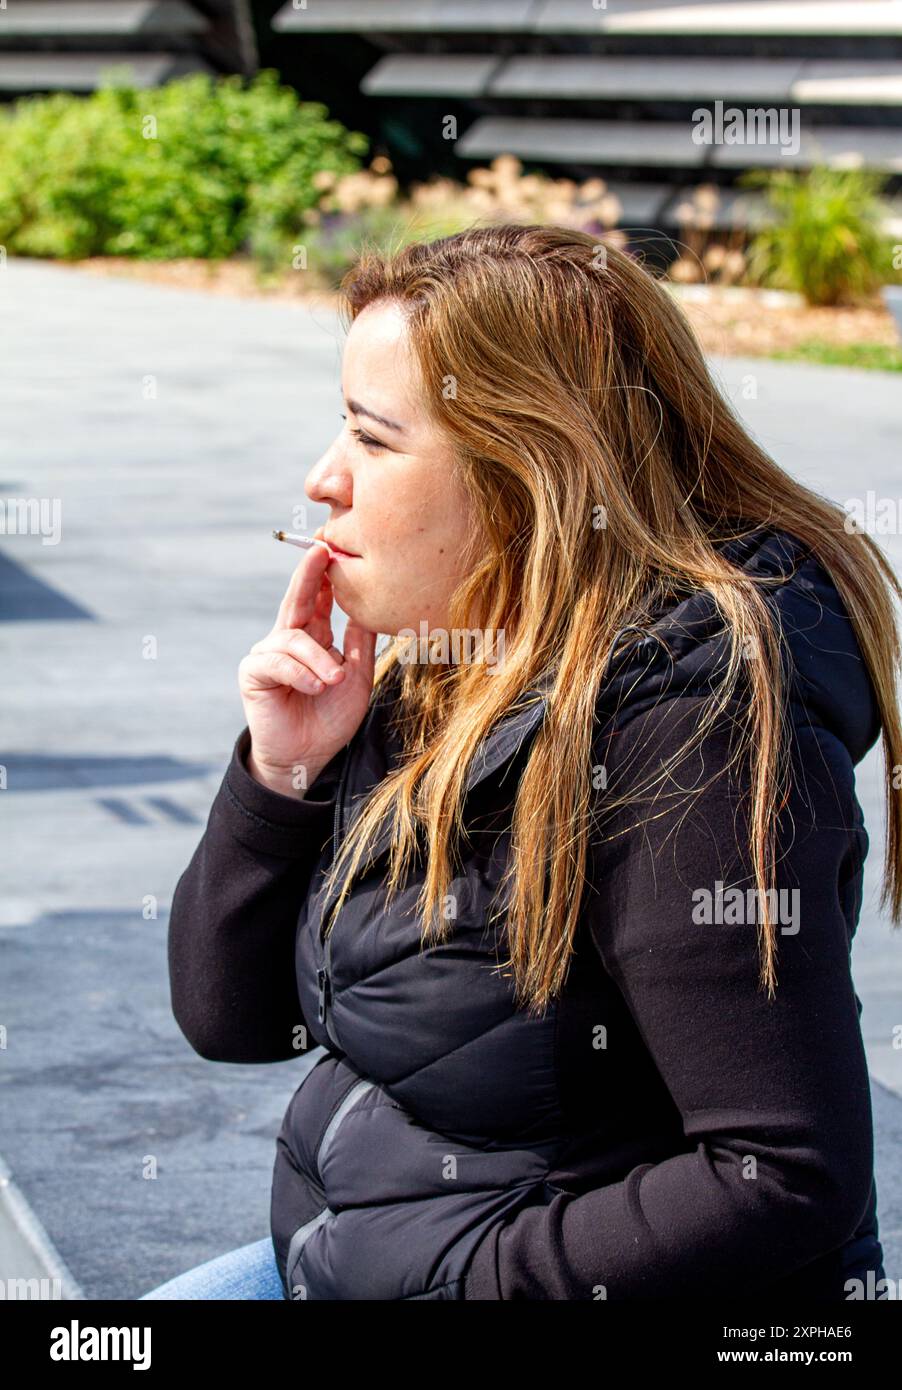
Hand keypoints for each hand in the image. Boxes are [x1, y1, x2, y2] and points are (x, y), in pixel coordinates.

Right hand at [238, 540, 376, 796]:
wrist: (308, 756)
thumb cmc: (331, 718)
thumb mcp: (356, 678)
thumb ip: (359, 644)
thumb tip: (369, 608)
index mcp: (313, 636)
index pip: (318, 599)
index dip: (324, 575)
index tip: (335, 549)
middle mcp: (288, 639)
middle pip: (297, 600)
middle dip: (308, 575)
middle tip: (320, 552)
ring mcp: (268, 654)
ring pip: (294, 640)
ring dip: (319, 660)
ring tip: (334, 681)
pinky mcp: (254, 673)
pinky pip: (278, 663)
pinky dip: (300, 674)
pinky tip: (314, 687)